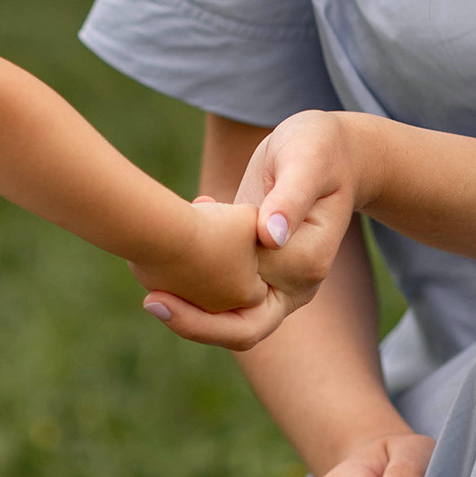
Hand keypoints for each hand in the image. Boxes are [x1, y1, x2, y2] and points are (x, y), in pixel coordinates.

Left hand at [139, 110, 360, 347]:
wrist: (329, 151)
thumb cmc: (319, 148)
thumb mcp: (308, 161)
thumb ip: (291, 196)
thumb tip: (270, 237)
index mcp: (306, 263)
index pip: (254, 301)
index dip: (210, 299)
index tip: (167, 274)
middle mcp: (293, 284)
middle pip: (242, 329)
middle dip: (194, 323)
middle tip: (150, 300)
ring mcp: (274, 281)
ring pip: (226, 316)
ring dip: (186, 305)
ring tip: (146, 276)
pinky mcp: (254, 269)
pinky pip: (220, 294)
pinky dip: (190, 281)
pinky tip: (172, 237)